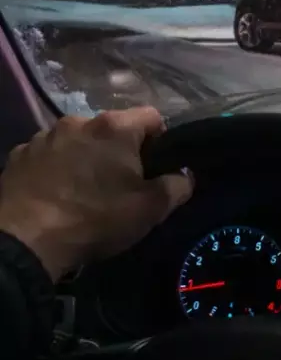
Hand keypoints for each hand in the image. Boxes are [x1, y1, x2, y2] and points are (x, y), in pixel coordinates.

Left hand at [0, 107, 192, 281]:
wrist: (22, 243)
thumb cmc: (94, 219)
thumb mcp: (150, 210)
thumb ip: (177, 186)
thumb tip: (184, 175)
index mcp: (115, 127)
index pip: (153, 117)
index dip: (161, 141)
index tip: (155, 169)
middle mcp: (78, 121)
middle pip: (112, 128)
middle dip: (120, 150)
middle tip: (121, 185)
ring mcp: (44, 136)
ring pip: (78, 140)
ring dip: (86, 157)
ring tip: (83, 190)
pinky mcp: (17, 155)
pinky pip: (48, 154)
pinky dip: (56, 167)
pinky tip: (55, 194)